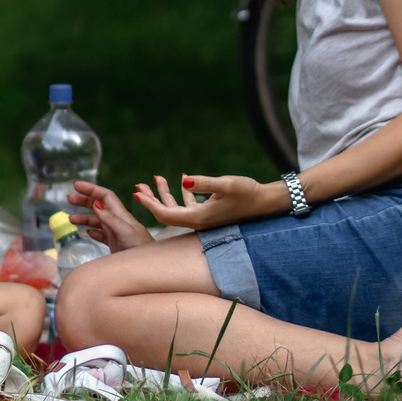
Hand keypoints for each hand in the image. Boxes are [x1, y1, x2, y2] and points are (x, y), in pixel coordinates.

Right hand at [67, 181, 154, 251]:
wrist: (150, 268)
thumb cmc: (142, 250)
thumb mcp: (126, 233)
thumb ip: (111, 219)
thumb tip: (96, 203)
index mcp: (121, 215)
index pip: (105, 196)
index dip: (91, 189)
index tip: (76, 185)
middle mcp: (119, 222)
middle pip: (99, 206)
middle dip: (84, 201)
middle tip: (69, 199)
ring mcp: (117, 234)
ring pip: (98, 221)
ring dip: (84, 218)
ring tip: (71, 219)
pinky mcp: (116, 245)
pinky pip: (102, 235)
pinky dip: (93, 232)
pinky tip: (87, 233)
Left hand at [131, 174, 281, 231]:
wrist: (266, 203)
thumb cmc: (248, 192)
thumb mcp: (227, 184)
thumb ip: (204, 183)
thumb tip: (184, 180)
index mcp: (198, 218)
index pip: (165, 214)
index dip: (149, 204)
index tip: (135, 193)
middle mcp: (198, 222)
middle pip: (166, 214)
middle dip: (151, 200)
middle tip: (138, 187)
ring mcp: (204, 220)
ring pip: (177, 209)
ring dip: (164, 195)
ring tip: (155, 179)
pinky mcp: (210, 214)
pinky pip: (189, 205)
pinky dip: (181, 193)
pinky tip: (182, 179)